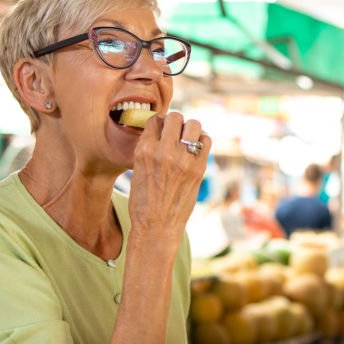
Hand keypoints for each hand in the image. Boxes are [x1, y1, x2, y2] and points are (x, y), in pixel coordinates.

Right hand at [128, 112, 210, 243]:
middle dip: (176, 123)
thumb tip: (162, 131)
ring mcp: (183, 160)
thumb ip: (149, 149)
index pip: (156, 120)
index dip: (160, 124)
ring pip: (194, 124)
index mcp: (144, 150)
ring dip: (191, 128)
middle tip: (176, 133)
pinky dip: (203, 140)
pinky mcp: (198, 169)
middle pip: (176, 117)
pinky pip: (206, 140)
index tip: (163, 131)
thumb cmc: (144, 201)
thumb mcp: (137, 169)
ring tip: (188, 139)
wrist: (156, 226)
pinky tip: (197, 148)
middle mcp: (164, 151)